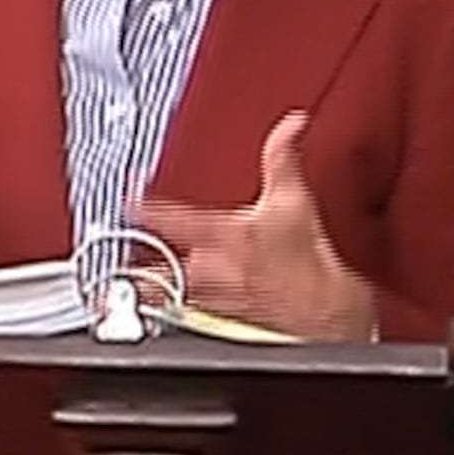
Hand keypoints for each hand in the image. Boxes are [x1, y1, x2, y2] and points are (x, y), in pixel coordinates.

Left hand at [136, 113, 380, 340]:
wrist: (327, 323)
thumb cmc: (312, 268)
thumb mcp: (296, 202)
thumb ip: (283, 157)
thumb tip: (290, 124)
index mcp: (217, 235)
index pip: (162, 214)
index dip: (139, 204)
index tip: (126, 199)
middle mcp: (206, 271)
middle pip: (160, 262)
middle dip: (152, 259)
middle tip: (146, 252)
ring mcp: (209, 303)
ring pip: (172, 292)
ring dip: (167, 286)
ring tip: (162, 285)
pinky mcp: (218, 329)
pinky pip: (189, 319)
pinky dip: (188, 311)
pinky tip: (197, 309)